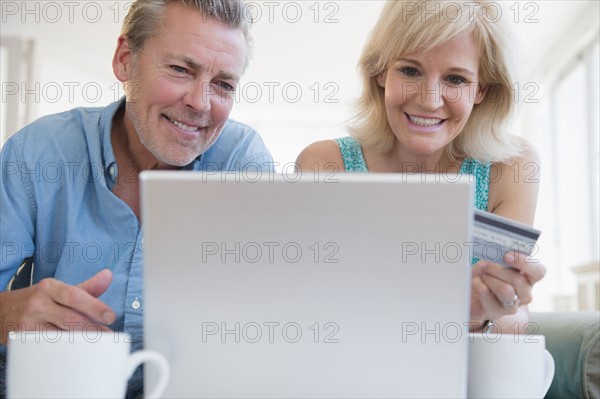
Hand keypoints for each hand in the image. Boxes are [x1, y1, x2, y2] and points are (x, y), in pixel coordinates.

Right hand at [0, 269, 115, 343]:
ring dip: (80, 342)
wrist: (2, 310)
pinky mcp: (22, 340)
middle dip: (92, 329)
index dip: (94, 307)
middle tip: (108, 336)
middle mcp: (38, 304)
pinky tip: (75, 353)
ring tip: (96, 345)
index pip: (75, 296)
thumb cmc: (37, 299)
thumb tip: (108, 275)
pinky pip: (47, 348)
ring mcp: (28, 323)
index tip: (110, 316)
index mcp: (49, 288)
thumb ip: (86, 287)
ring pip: (60, 336)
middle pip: (70, 318)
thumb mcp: (59, 289)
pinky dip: (63, 351)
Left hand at [470, 252, 545, 322]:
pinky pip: (489, 298)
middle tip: (486, 264)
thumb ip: (496, 256)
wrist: (470, 294)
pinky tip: (475, 282)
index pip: (538, 271)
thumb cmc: (485, 275)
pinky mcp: (496, 313)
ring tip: (482, 274)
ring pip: (506, 291)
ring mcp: (511, 306)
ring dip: (490, 278)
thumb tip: (494, 253)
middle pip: (519, 280)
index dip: (525, 262)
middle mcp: (523, 294)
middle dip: (499, 269)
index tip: (507, 255)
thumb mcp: (491, 262)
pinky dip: (479, 286)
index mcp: (527, 278)